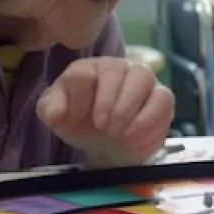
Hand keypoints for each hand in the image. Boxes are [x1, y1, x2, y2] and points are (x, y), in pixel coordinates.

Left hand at [37, 57, 173, 166]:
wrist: (105, 145)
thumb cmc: (80, 124)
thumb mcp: (57, 118)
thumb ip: (50, 109)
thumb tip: (56, 111)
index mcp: (86, 69)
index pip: (83, 72)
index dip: (81, 96)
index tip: (79, 117)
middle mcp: (115, 67)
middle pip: (115, 69)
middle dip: (108, 102)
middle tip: (103, 127)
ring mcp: (141, 79)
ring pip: (143, 76)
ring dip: (129, 107)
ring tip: (119, 132)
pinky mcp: (161, 96)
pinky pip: (163, 98)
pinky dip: (149, 120)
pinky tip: (135, 136)